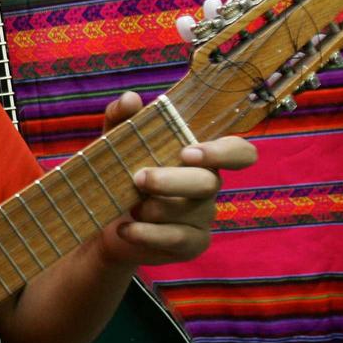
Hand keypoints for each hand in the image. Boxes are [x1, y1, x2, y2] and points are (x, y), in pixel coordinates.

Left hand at [96, 91, 257, 266]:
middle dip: (171, 181)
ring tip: (129, 206)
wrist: (104, 223)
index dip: (224, 152)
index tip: (189, 153)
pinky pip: (177, 239)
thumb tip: (131, 98)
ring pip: (189, 212)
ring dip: (153, 209)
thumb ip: (121, 120)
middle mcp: (208, 186)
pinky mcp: (192, 244)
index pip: (239, 153)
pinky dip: (146, 234)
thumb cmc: (119, 175)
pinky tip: (125, 229)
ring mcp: (203, 217)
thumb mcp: (114, 145)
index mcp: (199, 158)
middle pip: (209, 183)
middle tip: (138, 179)